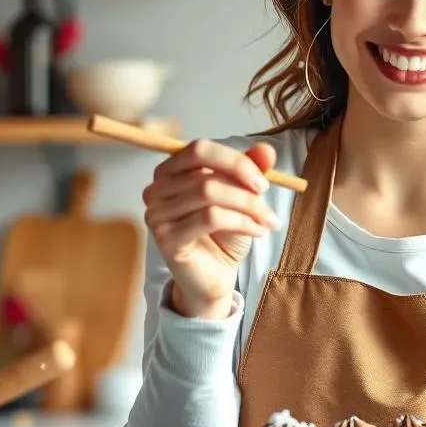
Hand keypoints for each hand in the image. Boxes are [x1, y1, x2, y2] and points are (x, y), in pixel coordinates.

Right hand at [143, 139, 280, 319]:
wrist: (216, 277)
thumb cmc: (224, 236)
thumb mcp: (242, 197)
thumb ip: (250, 171)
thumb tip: (266, 150)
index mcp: (170, 171)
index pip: (199, 149)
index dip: (235, 161)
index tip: (263, 182)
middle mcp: (156, 189)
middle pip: (206, 173)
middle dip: (246, 189)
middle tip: (269, 206)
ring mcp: (156, 214)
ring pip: (209, 193)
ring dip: (248, 207)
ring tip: (267, 222)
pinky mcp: (166, 238)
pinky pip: (209, 218)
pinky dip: (241, 222)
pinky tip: (256, 232)